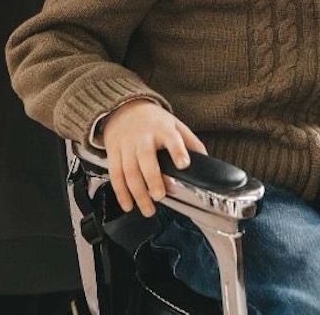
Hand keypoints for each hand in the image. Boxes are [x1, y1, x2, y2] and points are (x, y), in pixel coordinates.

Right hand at [101, 99, 207, 217]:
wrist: (124, 109)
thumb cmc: (153, 121)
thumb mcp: (174, 124)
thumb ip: (190, 142)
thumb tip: (205, 160)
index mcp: (162, 128)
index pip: (172, 139)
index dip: (178, 151)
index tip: (184, 164)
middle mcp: (143, 137)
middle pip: (146, 159)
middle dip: (153, 179)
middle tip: (160, 196)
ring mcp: (127, 145)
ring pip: (129, 171)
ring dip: (138, 193)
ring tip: (148, 209)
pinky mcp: (114, 153)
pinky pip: (115, 175)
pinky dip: (121, 193)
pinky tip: (128, 205)